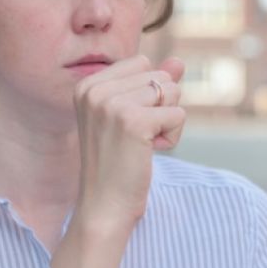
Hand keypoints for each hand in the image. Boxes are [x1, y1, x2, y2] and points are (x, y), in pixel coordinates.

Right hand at [72, 55, 185, 228]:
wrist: (104, 205)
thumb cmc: (117, 164)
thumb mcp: (130, 117)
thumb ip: (151, 85)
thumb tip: (178, 63)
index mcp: (87, 85)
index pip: (141, 62)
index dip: (147, 94)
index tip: (128, 124)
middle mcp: (95, 90)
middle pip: (158, 76)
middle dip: (160, 107)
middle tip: (136, 138)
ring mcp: (112, 104)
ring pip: (172, 92)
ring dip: (168, 121)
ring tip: (142, 144)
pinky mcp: (134, 121)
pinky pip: (178, 115)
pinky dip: (173, 136)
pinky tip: (149, 152)